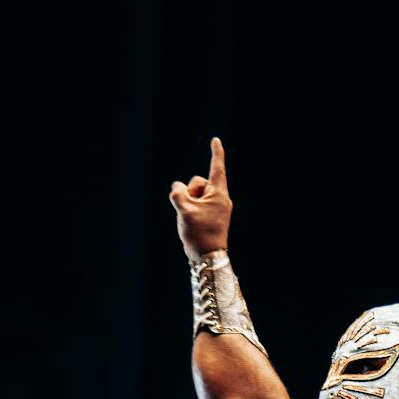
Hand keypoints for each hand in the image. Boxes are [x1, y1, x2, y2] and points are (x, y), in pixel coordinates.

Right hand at [168, 137, 231, 258]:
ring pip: (194, 195)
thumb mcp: (184, 210)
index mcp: (219, 194)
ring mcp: (216, 208)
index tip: (216, 140)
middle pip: (198, 182)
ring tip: (191, 220)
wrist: (207, 258)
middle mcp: (220, 198)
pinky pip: (196, 205)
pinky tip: (190, 223)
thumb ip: (178, 193)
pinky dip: (190, 210)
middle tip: (191, 211)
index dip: (216, 153)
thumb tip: (177, 188)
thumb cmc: (199, 234)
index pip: (217, 168)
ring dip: (188, 203)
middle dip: (189, 192)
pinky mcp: (211, 216)